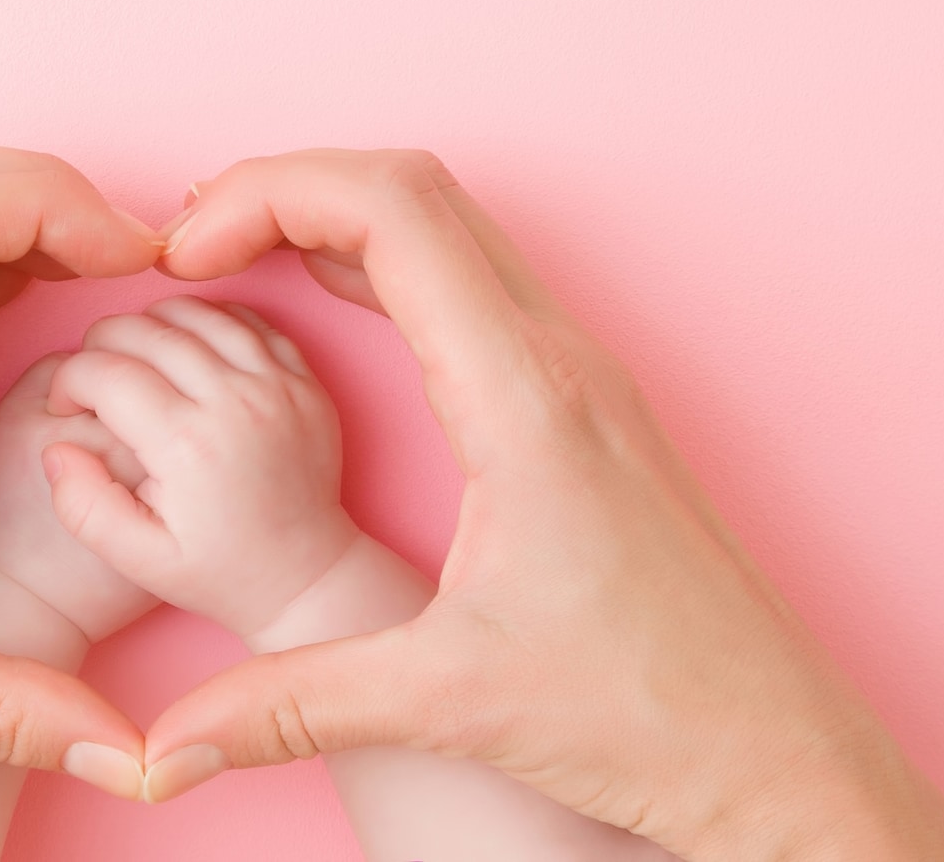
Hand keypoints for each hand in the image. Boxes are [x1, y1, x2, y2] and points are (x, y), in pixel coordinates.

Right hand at [40, 295, 359, 639]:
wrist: (304, 574)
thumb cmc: (217, 570)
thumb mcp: (139, 560)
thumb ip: (84, 508)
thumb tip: (56, 449)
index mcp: (187, 446)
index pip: (103, 372)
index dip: (68, 381)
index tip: (66, 406)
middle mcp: (234, 402)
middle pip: (145, 330)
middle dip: (101, 344)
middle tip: (94, 377)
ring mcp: (276, 384)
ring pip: (196, 313)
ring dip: (152, 324)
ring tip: (136, 358)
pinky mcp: (303, 379)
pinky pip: (248, 320)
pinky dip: (207, 321)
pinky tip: (187, 348)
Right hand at [137, 150, 943, 861]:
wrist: (778, 754)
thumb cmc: (651, 715)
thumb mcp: (451, 706)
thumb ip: (289, 707)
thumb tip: (165, 747)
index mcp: (525, 395)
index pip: (392, 208)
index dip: (270, 195)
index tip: (184, 250)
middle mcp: (558, 359)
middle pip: (412, 188)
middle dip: (286, 188)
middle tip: (188, 244)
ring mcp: (575, 374)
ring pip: (444, 226)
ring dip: (333, 217)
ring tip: (234, 258)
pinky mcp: (575, 406)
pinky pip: (465, 284)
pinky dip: (377, 264)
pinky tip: (324, 305)